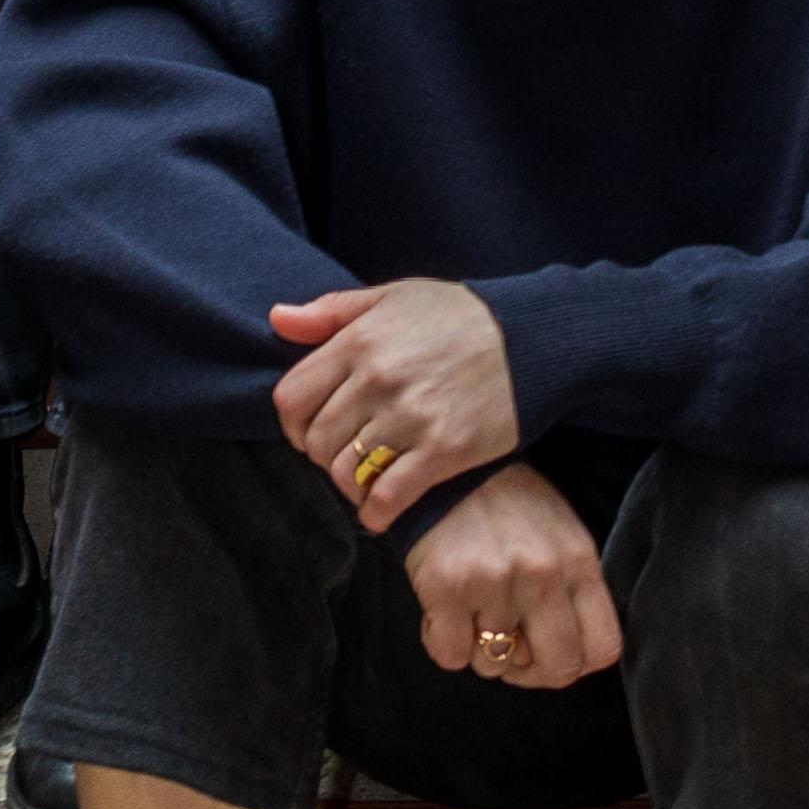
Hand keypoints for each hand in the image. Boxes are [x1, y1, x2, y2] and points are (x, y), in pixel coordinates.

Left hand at [266, 274, 520, 530]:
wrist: (532, 337)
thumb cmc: (459, 315)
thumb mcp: (394, 296)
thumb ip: (331, 311)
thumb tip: (277, 319)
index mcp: (360, 340)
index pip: (292, 397)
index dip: (294, 424)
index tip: (310, 432)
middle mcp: (378, 379)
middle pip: (317, 441)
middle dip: (323, 456)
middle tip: (344, 457)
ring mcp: (411, 417)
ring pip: (347, 472)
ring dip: (350, 485)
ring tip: (365, 481)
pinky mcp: (445, 450)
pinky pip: (389, 496)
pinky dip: (376, 511)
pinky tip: (380, 509)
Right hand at [405, 462, 621, 683]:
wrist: (444, 462)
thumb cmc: (505, 502)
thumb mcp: (560, 534)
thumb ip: (572, 589)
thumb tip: (565, 651)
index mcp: (578, 561)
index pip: (603, 648)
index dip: (576, 664)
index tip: (549, 653)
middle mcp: (543, 574)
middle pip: (558, 669)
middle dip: (530, 673)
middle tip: (507, 650)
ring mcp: (495, 582)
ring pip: (495, 665)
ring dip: (479, 649)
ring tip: (470, 610)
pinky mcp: (448, 587)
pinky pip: (451, 656)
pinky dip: (443, 642)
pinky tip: (441, 610)